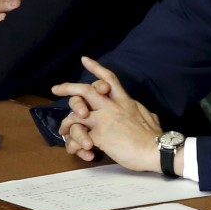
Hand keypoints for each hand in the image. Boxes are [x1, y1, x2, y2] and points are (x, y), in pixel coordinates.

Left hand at [53, 57, 162, 171]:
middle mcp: (112, 106)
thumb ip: (139, 110)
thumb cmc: (154, 135)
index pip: (109, 78)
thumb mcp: (148, 115)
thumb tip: (141, 110)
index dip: (95, 68)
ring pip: (76, 114)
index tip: (84, 59)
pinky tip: (74, 150)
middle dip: (68, 87)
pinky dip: (74, 145)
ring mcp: (104, 120)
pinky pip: (80, 138)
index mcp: (124, 100)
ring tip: (62, 131)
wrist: (155, 149)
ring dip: (67, 123)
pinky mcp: (100, 136)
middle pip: (85, 90)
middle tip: (55, 88)